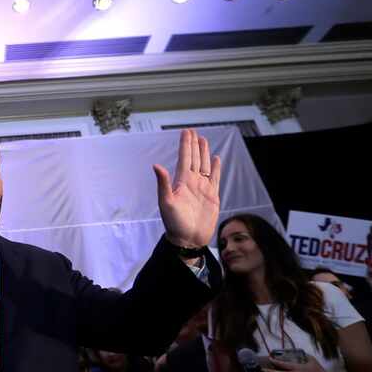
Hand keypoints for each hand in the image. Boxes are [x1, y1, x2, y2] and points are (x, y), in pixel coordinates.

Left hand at [153, 129, 220, 248]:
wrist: (188, 239)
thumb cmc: (174, 223)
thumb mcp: (166, 202)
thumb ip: (163, 183)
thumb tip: (156, 165)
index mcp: (181, 182)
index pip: (184, 158)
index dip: (185, 145)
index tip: (186, 131)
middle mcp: (192, 182)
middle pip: (194, 158)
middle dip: (193, 145)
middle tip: (193, 131)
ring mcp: (202, 188)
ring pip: (204, 165)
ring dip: (204, 153)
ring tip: (203, 140)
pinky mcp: (212, 196)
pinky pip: (214, 178)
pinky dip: (215, 168)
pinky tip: (216, 159)